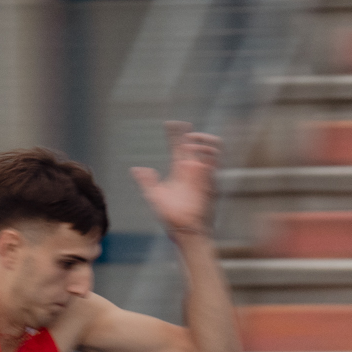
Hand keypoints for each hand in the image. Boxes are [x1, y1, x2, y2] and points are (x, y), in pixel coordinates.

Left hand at [131, 123, 219, 239]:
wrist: (184, 228)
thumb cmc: (171, 215)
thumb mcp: (155, 195)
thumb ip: (147, 181)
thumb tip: (136, 169)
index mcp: (178, 170)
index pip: (177, 146)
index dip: (175, 133)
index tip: (171, 124)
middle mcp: (190, 169)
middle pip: (193, 143)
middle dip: (190, 133)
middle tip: (184, 131)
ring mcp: (200, 173)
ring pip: (206, 148)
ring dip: (202, 141)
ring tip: (190, 143)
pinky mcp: (209, 179)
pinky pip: (215, 161)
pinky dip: (210, 152)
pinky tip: (197, 154)